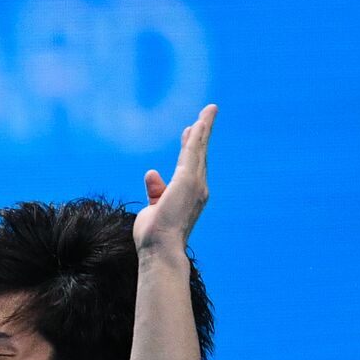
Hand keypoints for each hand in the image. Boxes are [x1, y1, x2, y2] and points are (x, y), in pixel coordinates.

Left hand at [133, 103, 216, 252]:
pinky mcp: (188, 180)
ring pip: (198, 150)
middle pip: (199, 155)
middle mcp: (198, 189)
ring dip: (203, 129)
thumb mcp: (153, 208)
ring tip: (208, 111)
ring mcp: (195, 184)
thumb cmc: (155, 236)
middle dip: (201, 135)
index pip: (189, 167)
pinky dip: (197, 136)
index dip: (190, 149)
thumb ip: (155, 191)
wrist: (160, 248)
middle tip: (204, 117)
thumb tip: (151, 172)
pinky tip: (197, 123)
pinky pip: (192, 152)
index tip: (188, 133)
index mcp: (189, 196)